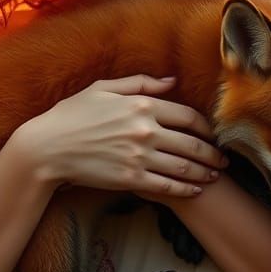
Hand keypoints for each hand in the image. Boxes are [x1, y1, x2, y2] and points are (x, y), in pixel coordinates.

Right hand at [16, 75, 228, 198]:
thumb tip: (171, 81)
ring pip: (184, 167)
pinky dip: (185, 189)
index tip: (213, 134)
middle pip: (192, 143)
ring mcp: (139, 156)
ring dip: (204, 172)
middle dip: (212, 153)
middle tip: (224, 160)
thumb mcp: (103, 88)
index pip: (187, 116)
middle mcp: (145, 130)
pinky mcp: (130, 179)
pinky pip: (166, 186)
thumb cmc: (71, 115)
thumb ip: (140, 83)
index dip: (205, 127)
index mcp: (141, 105)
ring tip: (214, 176)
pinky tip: (194, 190)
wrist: (46, 148)